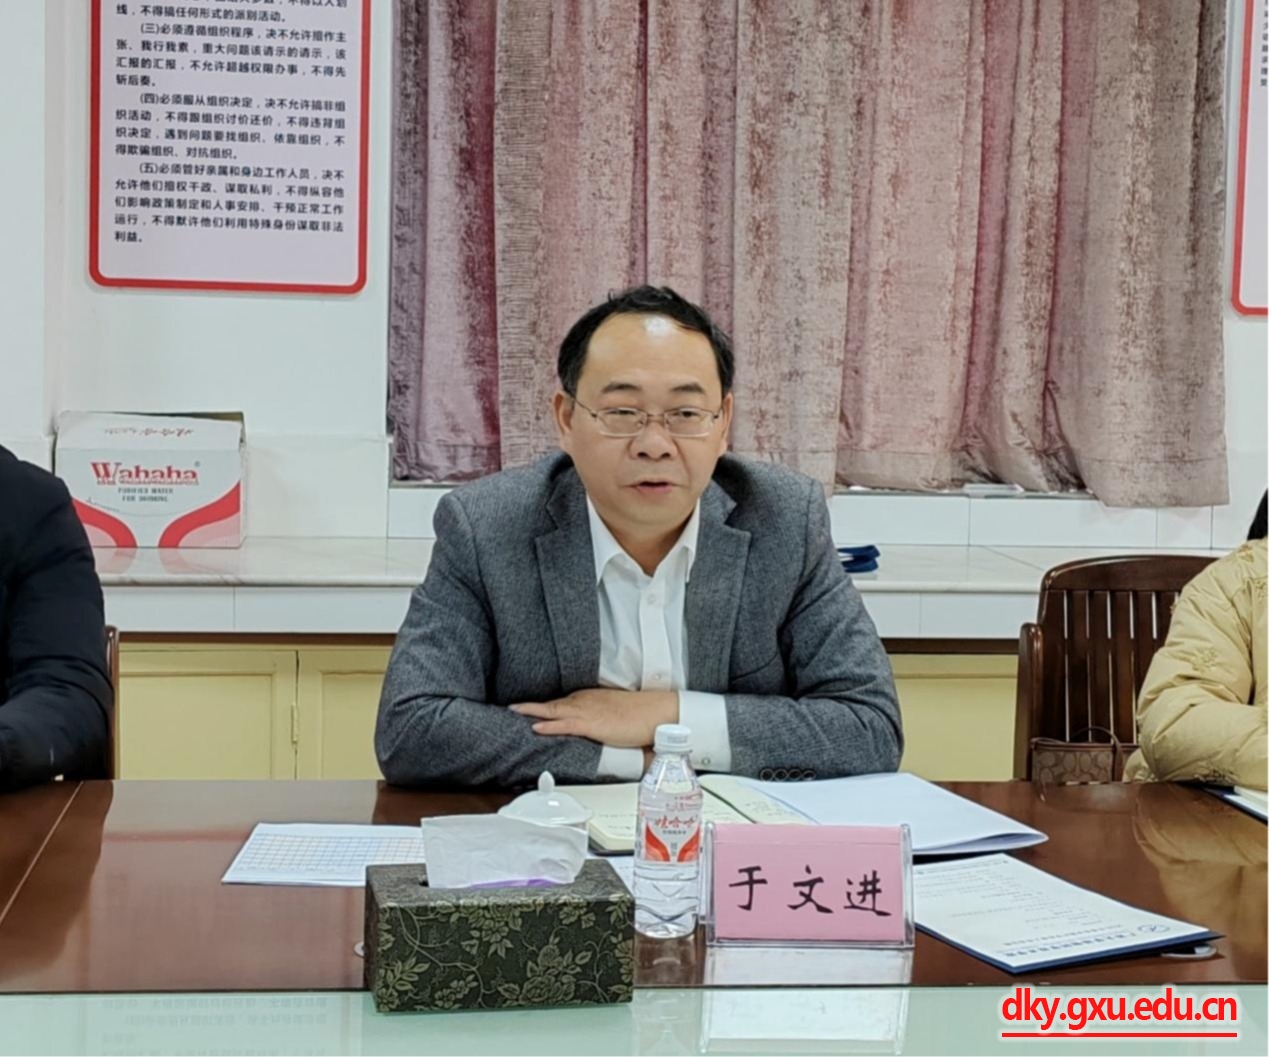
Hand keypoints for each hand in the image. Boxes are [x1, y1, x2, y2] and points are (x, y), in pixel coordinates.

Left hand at [510, 689, 677, 747]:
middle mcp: (584, 701)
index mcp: (589, 699)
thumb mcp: (614, 715)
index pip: (561, 702)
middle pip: (552, 703)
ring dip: (532, 711)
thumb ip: (599, 720)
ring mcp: (587, 711)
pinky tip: (535, 726)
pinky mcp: (592, 724)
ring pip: (553, 710)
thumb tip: (594, 727)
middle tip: (511, 707)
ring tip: (514, 712)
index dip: (543, 705)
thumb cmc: (639, 715)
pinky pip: (565, 724)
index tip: (526, 707)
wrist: (654, 713)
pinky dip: (548, 724)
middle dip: (531, 705)